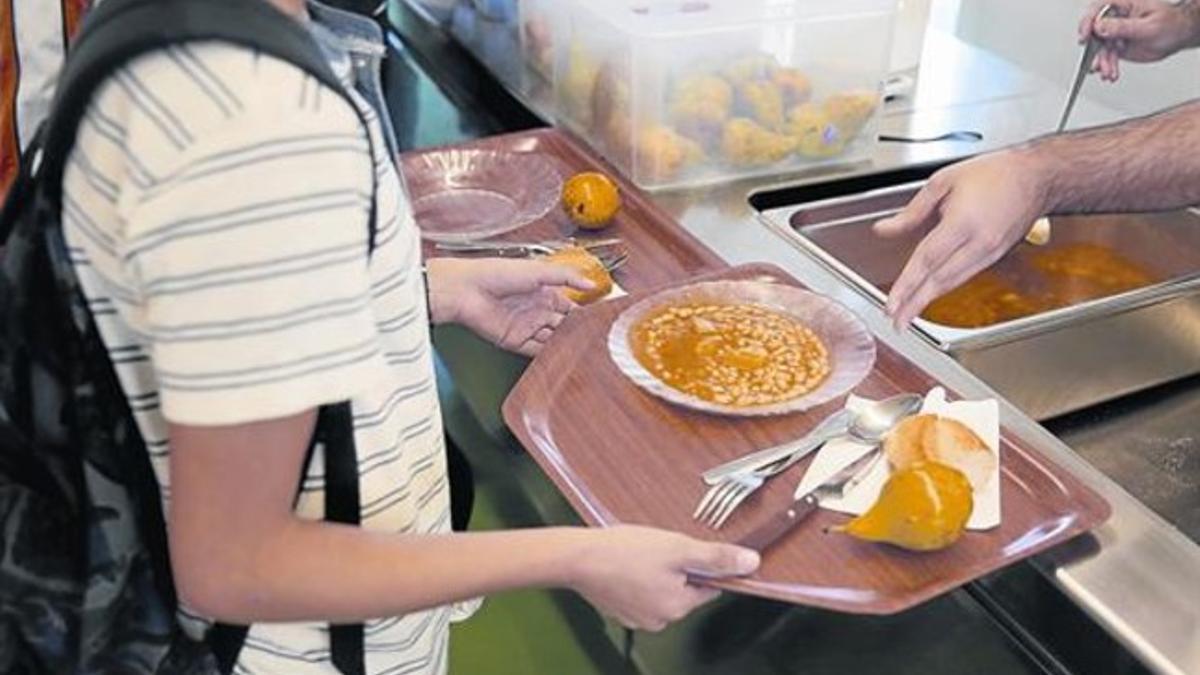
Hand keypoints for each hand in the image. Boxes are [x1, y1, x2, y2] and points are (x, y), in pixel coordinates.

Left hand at [426, 257, 592, 356]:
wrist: (467, 290)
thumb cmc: (496, 273)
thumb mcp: (539, 271)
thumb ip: (567, 276)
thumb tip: (591, 282)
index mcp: (544, 292)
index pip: (571, 308)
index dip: (584, 315)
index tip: (600, 322)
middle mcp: (537, 310)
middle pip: (563, 327)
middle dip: (577, 334)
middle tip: (595, 342)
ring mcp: (527, 327)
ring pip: (552, 340)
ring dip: (565, 346)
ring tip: (582, 352)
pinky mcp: (516, 342)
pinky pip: (536, 351)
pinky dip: (549, 355)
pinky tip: (561, 357)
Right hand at [569, 525, 759, 631]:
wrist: (578, 557)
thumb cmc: (624, 551)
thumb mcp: (679, 548)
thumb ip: (717, 558)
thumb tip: (751, 564)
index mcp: (678, 607)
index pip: (708, 588)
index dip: (700, 565)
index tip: (685, 551)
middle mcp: (659, 620)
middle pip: (683, 590)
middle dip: (675, 569)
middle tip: (658, 548)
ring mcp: (636, 617)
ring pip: (660, 590)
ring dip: (655, 573)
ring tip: (638, 554)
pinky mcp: (618, 610)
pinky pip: (638, 593)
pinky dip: (635, 578)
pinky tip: (625, 563)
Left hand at [874, 151, 1050, 326]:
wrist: (1038, 177)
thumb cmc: (993, 173)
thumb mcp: (943, 182)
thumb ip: (912, 212)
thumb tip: (884, 230)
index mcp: (963, 222)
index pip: (927, 261)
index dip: (907, 285)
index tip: (891, 304)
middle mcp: (979, 243)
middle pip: (940, 280)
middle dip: (915, 303)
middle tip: (895, 321)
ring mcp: (990, 252)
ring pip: (953, 282)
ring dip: (928, 300)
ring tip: (907, 315)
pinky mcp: (996, 256)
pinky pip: (965, 275)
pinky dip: (946, 288)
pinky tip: (930, 294)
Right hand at [1079, 0, 1199, 81]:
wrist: (1178, 37)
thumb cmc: (1170, 24)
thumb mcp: (1149, 26)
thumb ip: (1124, 26)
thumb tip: (1100, 26)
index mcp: (1124, 5)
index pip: (1099, 8)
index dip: (1089, 21)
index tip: (1086, 35)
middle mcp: (1116, 17)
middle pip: (1095, 31)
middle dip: (1095, 49)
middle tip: (1098, 61)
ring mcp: (1115, 32)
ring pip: (1100, 48)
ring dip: (1102, 62)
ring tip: (1108, 72)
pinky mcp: (1116, 46)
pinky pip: (1106, 56)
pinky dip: (1107, 66)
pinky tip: (1110, 72)